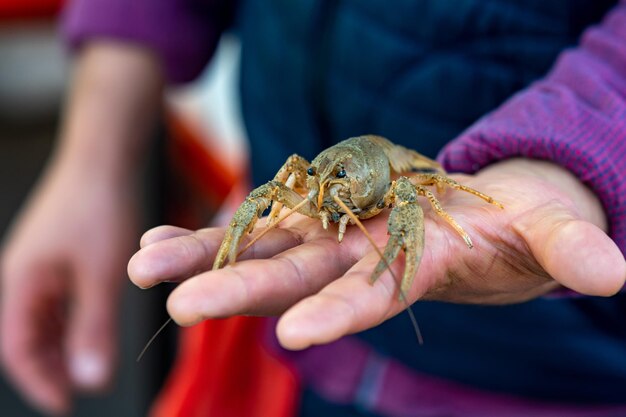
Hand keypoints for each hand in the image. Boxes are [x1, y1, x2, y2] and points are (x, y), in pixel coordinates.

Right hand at [0, 41, 160, 414]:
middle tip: (77, 389)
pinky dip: (67, 320)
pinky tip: (88, 326)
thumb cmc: (102, 208)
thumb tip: (90, 379)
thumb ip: (93, 327)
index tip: (67, 404)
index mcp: (22, 283)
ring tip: (83, 366)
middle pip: (26, 336)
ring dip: (59, 345)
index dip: (41, 382)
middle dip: (48, 367)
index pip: (19, 349)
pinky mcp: (53, 253)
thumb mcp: (102, 274)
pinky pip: (53, 298)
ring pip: (40, 319)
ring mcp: (36, 263)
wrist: (103, 157)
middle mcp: (21, 275)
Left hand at [128, 159, 624, 351]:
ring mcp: (334, 232)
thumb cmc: (525, 223)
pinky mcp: (319, 208)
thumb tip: (613, 272)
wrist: (485, 208)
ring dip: (204, 255)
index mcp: (417, 267)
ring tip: (143, 262)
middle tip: (179, 303)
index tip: (295, 336)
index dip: (341, 314)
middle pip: (296, 277)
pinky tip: (165, 230)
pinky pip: (259, 218)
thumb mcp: (553, 229)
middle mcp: (362, 257)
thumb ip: (571, 247)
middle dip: (240, 291)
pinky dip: (214, 225)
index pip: (375, 297)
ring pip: (262, 247)